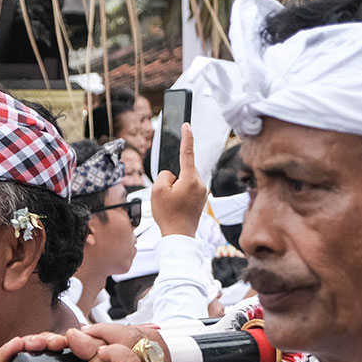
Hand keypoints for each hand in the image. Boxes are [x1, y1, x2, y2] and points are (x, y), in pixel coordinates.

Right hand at [151, 124, 207, 239]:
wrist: (179, 236)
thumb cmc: (168, 214)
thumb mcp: (158, 190)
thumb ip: (165, 175)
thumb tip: (173, 175)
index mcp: (190, 179)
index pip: (187, 153)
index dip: (186, 137)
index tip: (187, 125)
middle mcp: (200, 183)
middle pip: (183, 169)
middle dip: (173, 178)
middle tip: (168, 197)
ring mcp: (203, 191)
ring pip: (184, 179)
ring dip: (176, 186)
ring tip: (173, 203)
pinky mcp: (202, 198)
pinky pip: (188, 188)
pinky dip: (180, 193)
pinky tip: (177, 206)